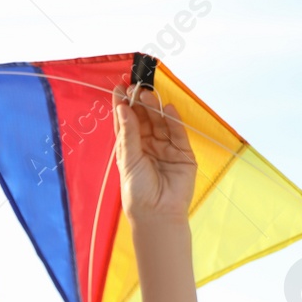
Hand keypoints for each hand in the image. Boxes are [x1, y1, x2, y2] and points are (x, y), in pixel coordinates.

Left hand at [113, 83, 195, 221]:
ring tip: (147, 94)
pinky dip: (173, 120)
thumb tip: (123, 109)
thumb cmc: (138, 192)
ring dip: (154, 107)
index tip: (119, 88)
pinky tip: (167, 108)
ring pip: (160, 122)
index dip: (123, 106)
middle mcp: (148, 146)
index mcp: (131, 149)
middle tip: (135, 87)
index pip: (126, 122)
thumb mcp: (129, 160)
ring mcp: (166, 148)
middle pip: (144, 118)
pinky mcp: (183, 153)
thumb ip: (128, 134)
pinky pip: (178, 133)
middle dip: (139, 103)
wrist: (157, 214)